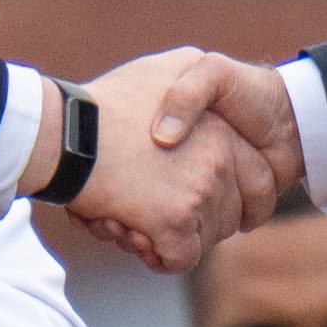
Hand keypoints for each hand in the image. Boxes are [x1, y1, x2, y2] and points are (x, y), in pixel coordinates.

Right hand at [62, 49, 277, 272]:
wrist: (65, 132)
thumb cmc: (106, 104)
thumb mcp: (168, 67)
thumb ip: (198, 87)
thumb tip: (212, 106)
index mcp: (223, 131)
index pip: (262, 184)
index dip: (236, 201)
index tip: (207, 205)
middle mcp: (220, 160)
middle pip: (230, 218)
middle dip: (195, 223)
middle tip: (155, 211)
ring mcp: (200, 190)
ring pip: (204, 240)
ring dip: (170, 238)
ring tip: (132, 217)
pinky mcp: (175, 219)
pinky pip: (180, 259)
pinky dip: (159, 257)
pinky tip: (133, 236)